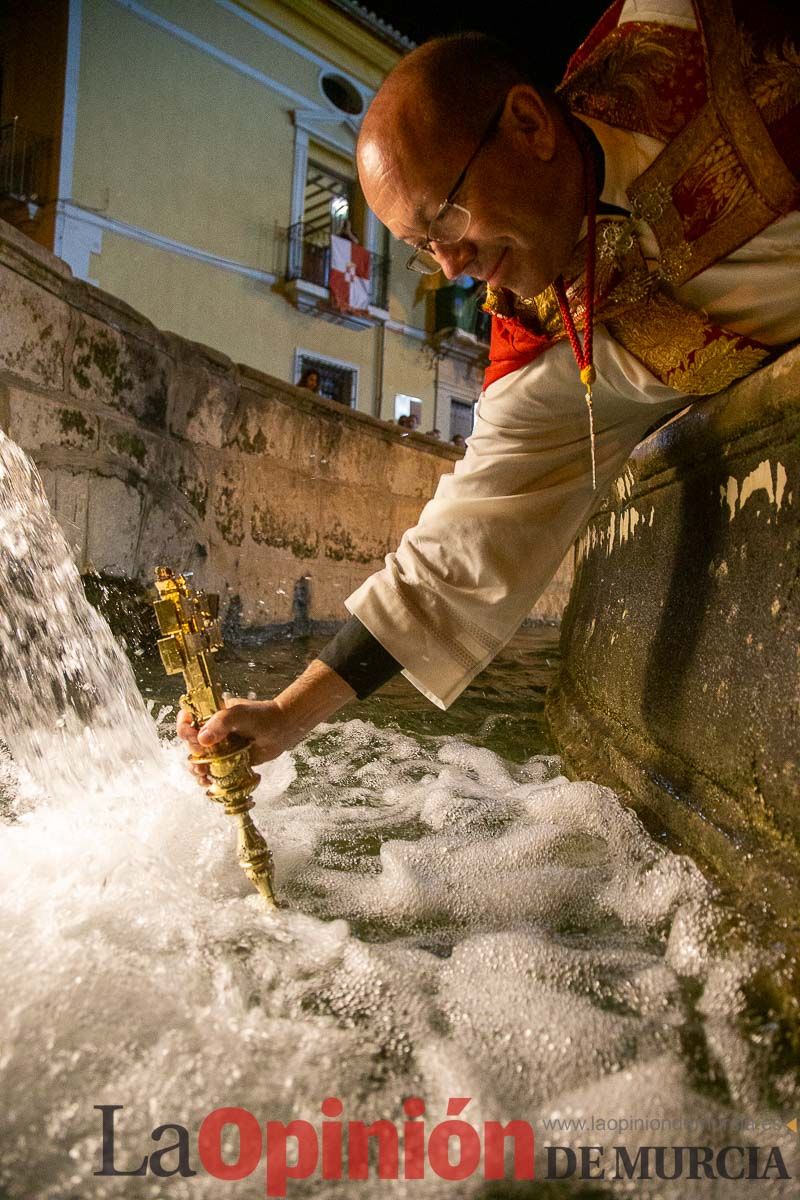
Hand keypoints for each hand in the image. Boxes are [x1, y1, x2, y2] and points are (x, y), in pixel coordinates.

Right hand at [176, 660, 356, 788]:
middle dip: (193, 753)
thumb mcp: (240, 714)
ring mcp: (220, 747)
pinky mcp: (228, 761)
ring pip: (199, 760)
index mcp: (211, 715)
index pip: (188, 719)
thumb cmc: (263, 716)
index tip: (191, 734)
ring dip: (197, 769)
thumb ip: (221, 723)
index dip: (184, 727)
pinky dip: (208, 779)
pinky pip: (213, 771)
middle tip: (201, 759)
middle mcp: (212, 731)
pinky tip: (210, 783)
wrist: (283, 729)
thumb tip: (202, 740)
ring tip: (203, 775)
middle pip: (191, 743)